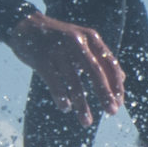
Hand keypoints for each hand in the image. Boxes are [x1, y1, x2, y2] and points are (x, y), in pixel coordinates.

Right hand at [5, 13, 124, 126]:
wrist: (24, 24)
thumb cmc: (59, 38)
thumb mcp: (83, 42)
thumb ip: (101, 57)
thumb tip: (123, 79)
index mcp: (90, 38)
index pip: (109, 63)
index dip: (116, 84)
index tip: (120, 102)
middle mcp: (76, 42)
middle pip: (95, 72)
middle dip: (105, 94)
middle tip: (112, 112)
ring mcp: (58, 50)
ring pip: (74, 82)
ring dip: (82, 105)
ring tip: (87, 122)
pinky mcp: (41, 59)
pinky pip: (55, 83)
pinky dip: (62, 98)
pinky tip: (66, 108)